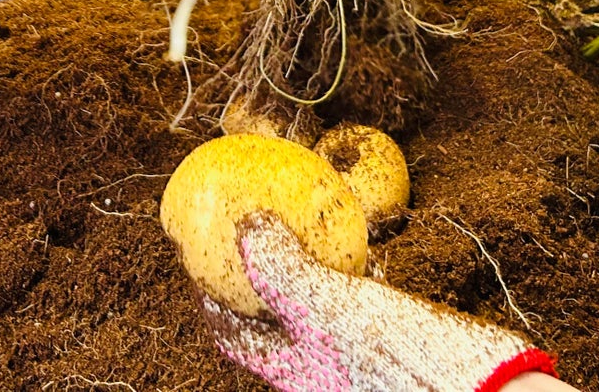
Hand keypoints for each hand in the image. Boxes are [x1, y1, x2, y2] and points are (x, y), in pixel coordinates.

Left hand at [200, 213, 555, 391]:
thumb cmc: (401, 363)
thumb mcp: (330, 310)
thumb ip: (285, 272)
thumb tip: (245, 225)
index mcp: (296, 373)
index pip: (236, 336)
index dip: (212, 297)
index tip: (197, 254)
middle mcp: (323, 373)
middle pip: (273, 324)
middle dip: (257, 282)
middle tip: (249, 231)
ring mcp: (359, 363)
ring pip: (318, 312)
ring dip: (306, 273)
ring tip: (301, 228)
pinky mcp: (399, 348)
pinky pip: (363, 303)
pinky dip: (354, 273)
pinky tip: (364, 243)